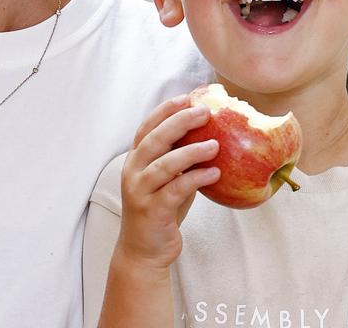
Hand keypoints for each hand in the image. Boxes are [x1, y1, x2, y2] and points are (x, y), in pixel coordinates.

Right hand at [114, 95, 220, 271]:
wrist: (144, 251)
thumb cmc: (161, 210)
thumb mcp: (167, 180)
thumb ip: (178, 160)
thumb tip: (209, 135)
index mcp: (135, 160)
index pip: (146, 127)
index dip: (164, 111)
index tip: (186, 97)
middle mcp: (133, 171)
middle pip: (154, 140)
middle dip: (179, 122)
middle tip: (204, 112)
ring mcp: (140, 191)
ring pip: (164, 164)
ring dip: (191, 152)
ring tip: (214, 145)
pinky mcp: (152, 210)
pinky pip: (175, 189)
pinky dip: (195, 179)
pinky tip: (214, 173)